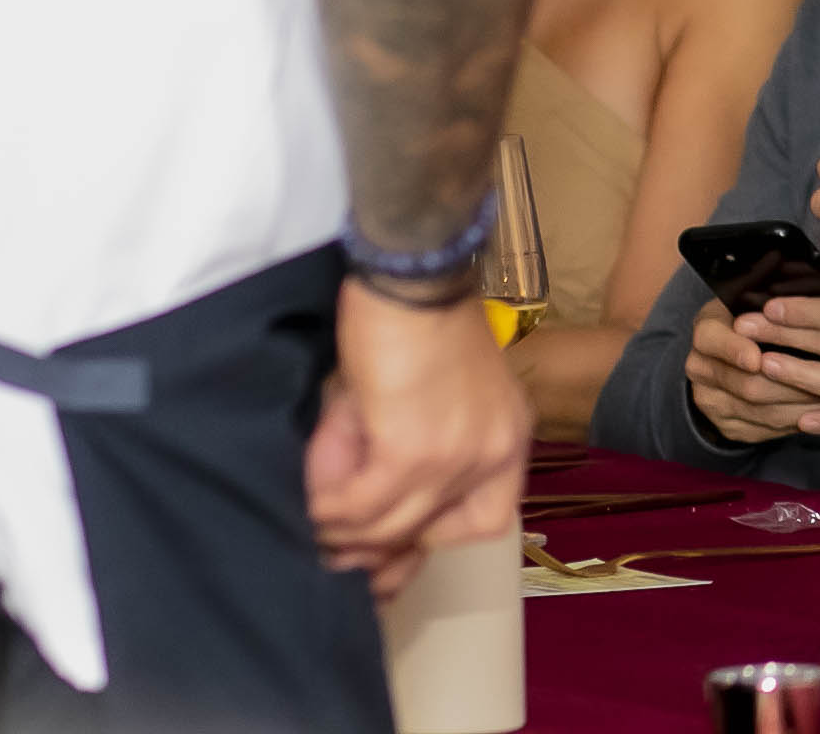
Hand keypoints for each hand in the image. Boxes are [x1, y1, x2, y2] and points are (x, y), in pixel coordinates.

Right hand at [305, 283, 531, 597]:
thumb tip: (353, 512)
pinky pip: (358, 503)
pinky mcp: (412, 452)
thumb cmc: (419, 323)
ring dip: (339, 520)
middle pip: (426, 533)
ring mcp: (457, 457)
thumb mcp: (432, 399)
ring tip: (311, 502)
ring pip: (386, 525)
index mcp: (508, 438)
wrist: (414, 279)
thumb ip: (408, 455)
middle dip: (370, 539)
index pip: (485, 522)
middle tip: (329, 533)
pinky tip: (311, 486)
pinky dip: (327, 501)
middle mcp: (494, 454)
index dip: (429, 536)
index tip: (388, 534)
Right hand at [684, 295, 819, 442]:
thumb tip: (802, 274)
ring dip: (800, 406)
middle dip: (790, 384)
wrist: (728, 358)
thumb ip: (773, 297)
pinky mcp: (727, 426)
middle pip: (745, 383)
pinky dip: (795, 422)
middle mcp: (700, 367)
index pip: (713, 339)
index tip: (758, 358)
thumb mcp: (756, 299)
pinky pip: (763, 430)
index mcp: (707, 329)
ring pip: (759, 410)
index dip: (735, 351)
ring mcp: (710, 401)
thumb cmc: (755, 318)